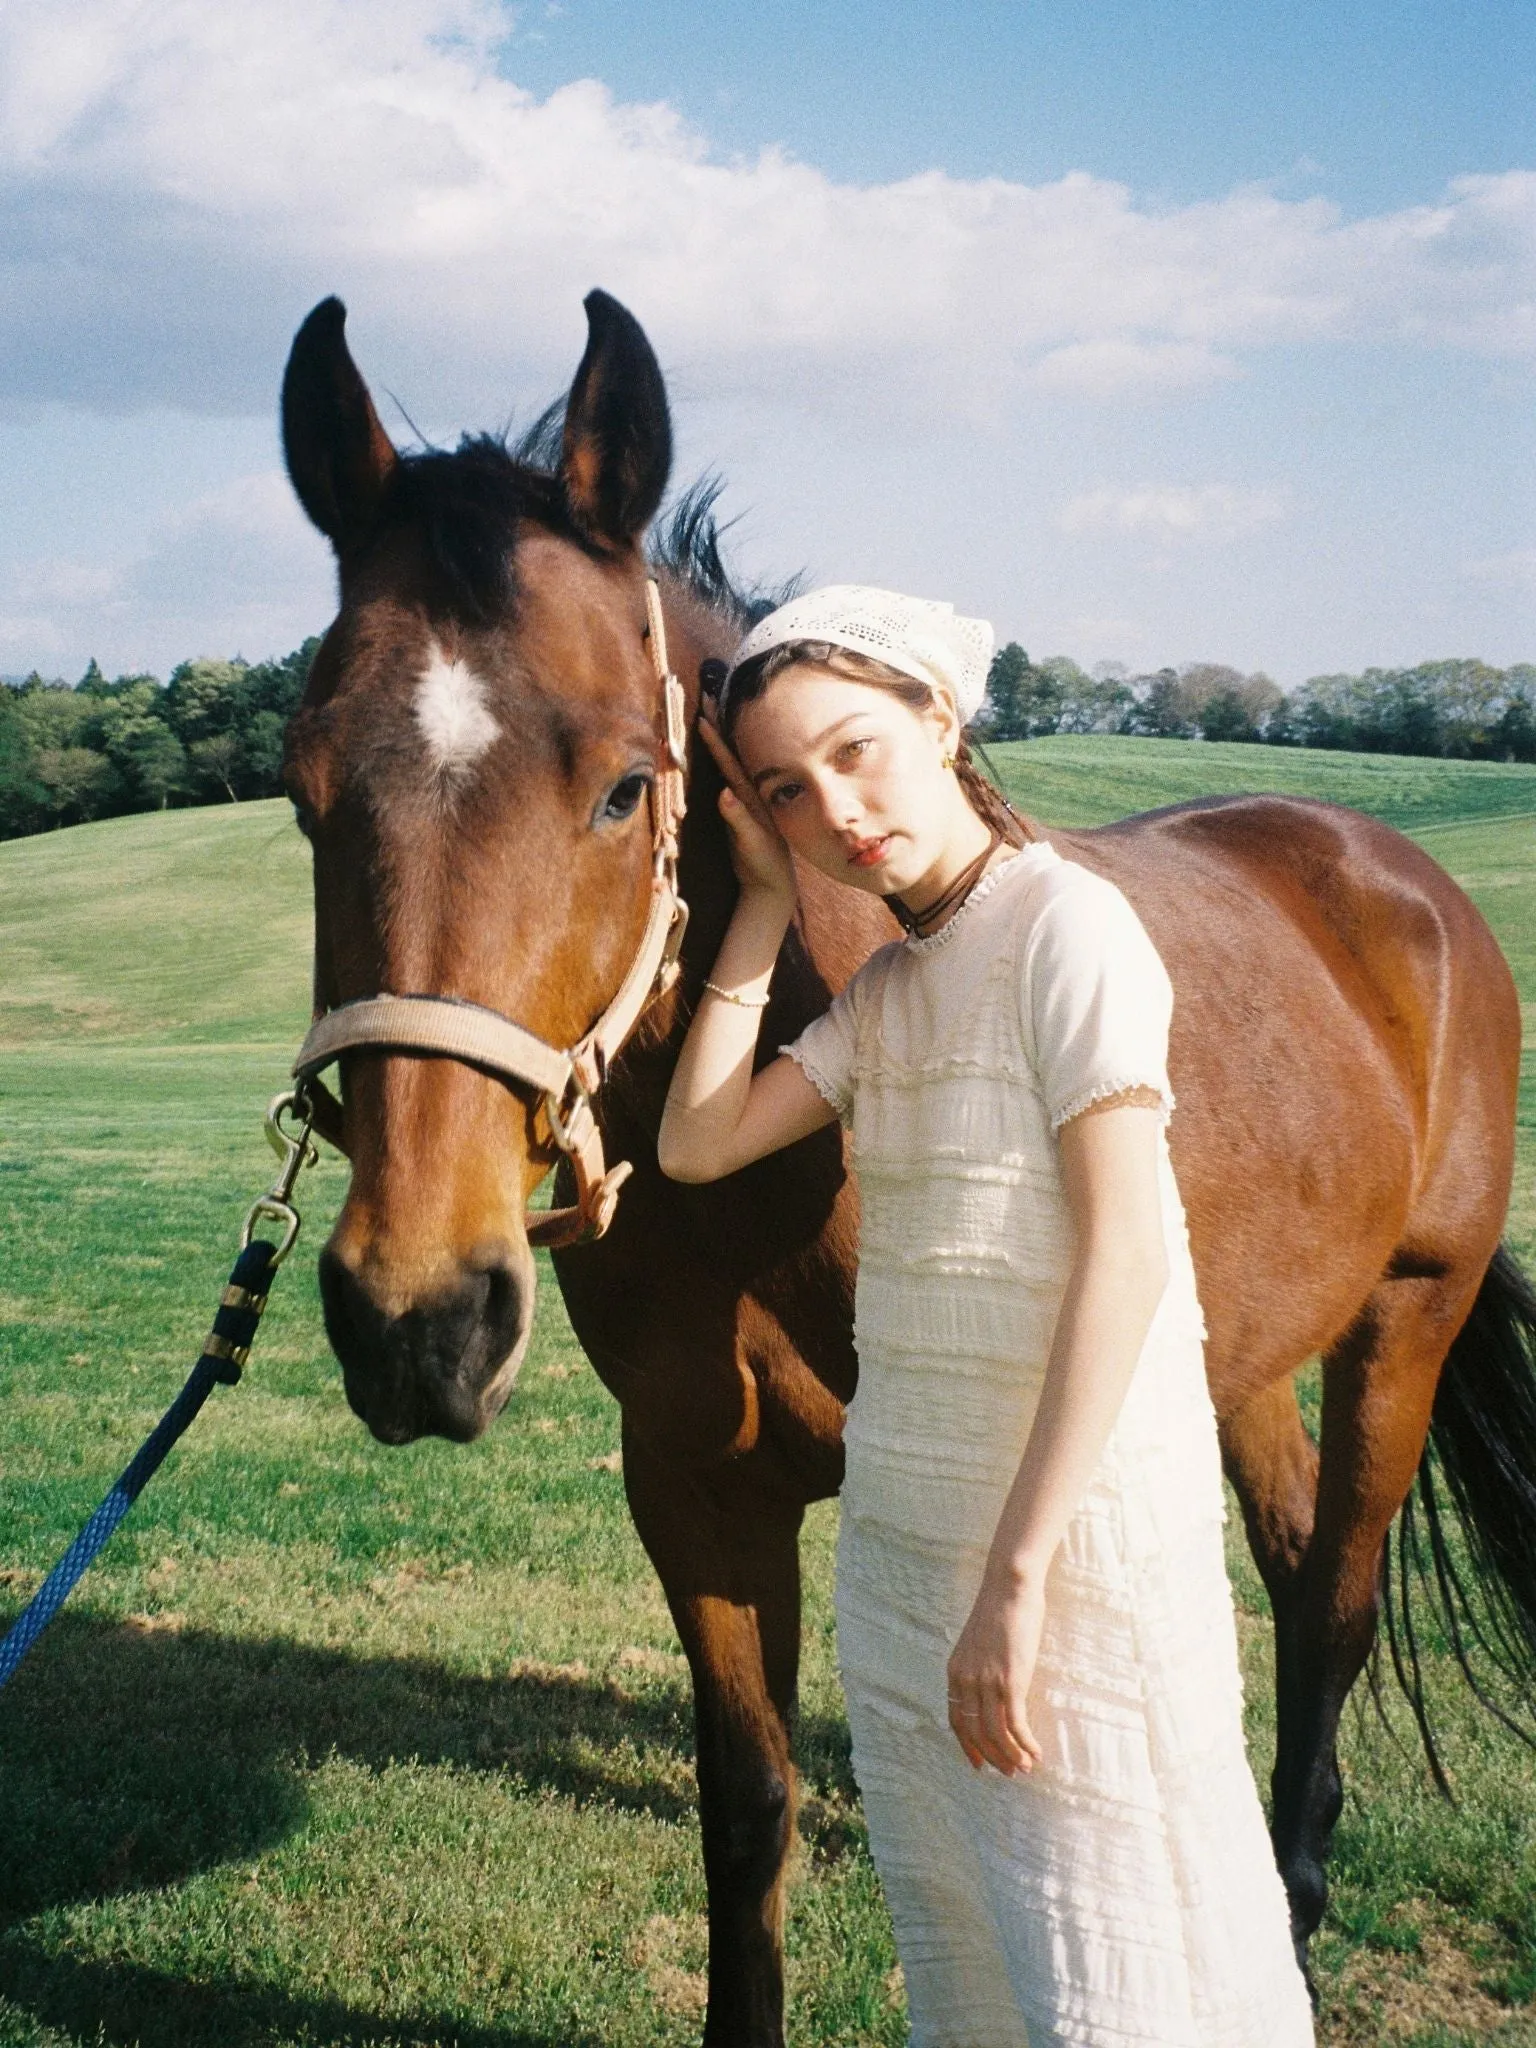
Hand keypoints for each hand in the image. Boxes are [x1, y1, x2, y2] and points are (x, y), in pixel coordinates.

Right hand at [696, 715, 796, 905]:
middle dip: (717, 729)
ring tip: (706, 717)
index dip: (716, 741)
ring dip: (716, 742)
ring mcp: (742, 802)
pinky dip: (718, 762)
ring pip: (727, 765)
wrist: (773, 883)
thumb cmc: (765, 863)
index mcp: (750, 798)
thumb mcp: (753, 843)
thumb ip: (739, 819)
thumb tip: (723, 792)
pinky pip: (725, 779)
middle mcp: (747, 795)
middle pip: (729, 756)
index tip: (702, 717)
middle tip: (705, 700)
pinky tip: (712, 753)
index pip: (730, 763)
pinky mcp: (736, 812)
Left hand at [947, 1569, 1046, 1776]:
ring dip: (1011, 1756)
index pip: (956, 1720)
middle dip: (993, 1757)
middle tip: (1009, 1772)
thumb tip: (993, 1691)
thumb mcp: (980, 1644)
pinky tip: (1036, 1753)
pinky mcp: (1011, 1681)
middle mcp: (967, 1681)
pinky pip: (1015, 1724)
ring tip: (1026, 1767)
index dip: (968, 1746)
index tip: (980, 1763)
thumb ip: (980, 1668)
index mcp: (956, 1672)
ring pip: (995, 1733)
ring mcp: (988, 1682)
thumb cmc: (1000, 1610)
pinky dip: (1025, 1744)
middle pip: (975, 1732)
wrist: (1009, 1587)